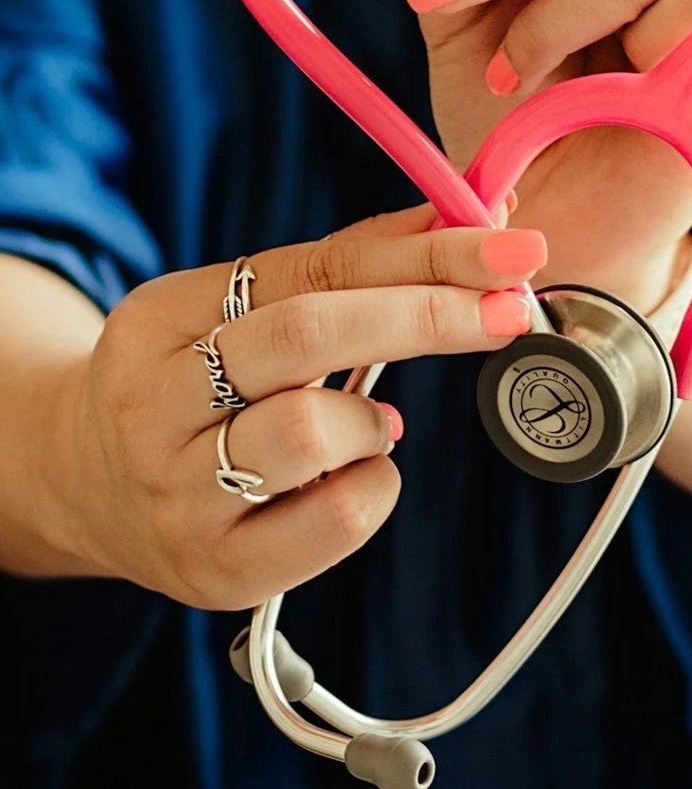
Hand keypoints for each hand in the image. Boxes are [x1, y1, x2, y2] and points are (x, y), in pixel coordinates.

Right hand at [58, 207, 545, 608]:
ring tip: (369, 424)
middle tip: (509, 309)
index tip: (506, 248)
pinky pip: (334, 522)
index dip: (418, 255)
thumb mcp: (233, 314)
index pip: (306, 269)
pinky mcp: (217, 570)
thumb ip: (338, 269)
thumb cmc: (191, 388)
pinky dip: (374, 487)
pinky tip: (354, 476)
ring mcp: (179, 495)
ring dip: (373, 420)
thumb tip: (459, 218)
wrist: (86, 489)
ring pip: (312, 432)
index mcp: (158, 320)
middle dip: (426, 315)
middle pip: (305, 336)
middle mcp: (154, 405)